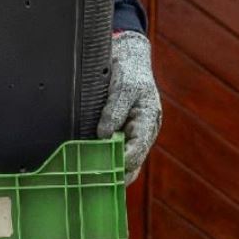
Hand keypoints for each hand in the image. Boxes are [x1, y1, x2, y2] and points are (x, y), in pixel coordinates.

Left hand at [97, 31, 161, 184]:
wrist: (129, 57)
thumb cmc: (129, 70)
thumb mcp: (123, 87)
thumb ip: (114, 111)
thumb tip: (103, 136)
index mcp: (148, 121)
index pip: (136, 152)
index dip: (119, 162)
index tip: (101, 168)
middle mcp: (144, 131)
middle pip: (132, 162)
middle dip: (115, 172)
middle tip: (94, 180)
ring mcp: (135, 132)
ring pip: (126, 160)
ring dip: (111, 167)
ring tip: (91, 177)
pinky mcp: (125, 130)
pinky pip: (118, 151)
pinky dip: (108, 158)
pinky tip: (92, 163)